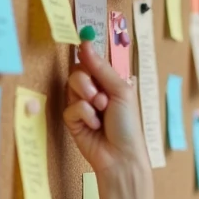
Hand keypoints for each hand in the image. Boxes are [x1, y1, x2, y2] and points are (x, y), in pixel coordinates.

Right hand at [63, 41, 153, 198]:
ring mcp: (82, 106)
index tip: (82, 44)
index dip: (87, 54)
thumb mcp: (120, 91)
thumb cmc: (127, 124)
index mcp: (108, 82)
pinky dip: (83, 115)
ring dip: (87, 99)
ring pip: (72, 88)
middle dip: (87, 82)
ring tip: (100, 112)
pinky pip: (70, 108)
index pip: (92, 61)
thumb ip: (101, 68)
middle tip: (100, 96)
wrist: (121, 155)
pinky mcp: (72, 121)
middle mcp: (94, 91)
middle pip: (77, 72)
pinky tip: (93, 125)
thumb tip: (85, 42)